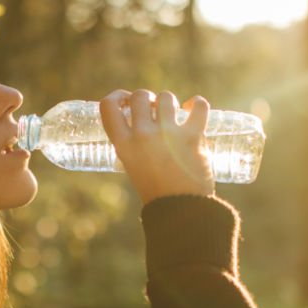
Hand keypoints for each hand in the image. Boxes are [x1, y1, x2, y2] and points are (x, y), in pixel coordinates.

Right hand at [99, 89, 213, 201]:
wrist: (181, 210)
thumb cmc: (156, 191)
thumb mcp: (133, 166)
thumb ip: (134, 144)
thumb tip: (145, 121)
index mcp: (123, 145)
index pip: (108, 107)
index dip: (117, 96)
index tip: (125, 99)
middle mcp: (142, 136)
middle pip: (140, 97)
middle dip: (147, 98)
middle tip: (153, 108)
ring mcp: (167, 134)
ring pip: (166, 97)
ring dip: (169, 102)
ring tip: (174, 112)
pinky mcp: (192, 136)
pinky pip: (198, 106)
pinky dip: (197, 103)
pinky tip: (194, 107)